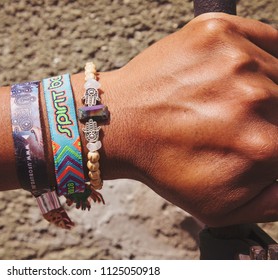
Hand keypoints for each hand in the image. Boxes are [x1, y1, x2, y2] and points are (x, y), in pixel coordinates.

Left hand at [105, 13, 277, 226]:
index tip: (251, 137)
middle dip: (268, 116)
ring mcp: (236, 60)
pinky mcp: (216, 32)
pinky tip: (225, 74)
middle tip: (232, 121)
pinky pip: (262, 38)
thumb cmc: (164, 165)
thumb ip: (275, 203)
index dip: (271, 139)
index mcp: (264, 146)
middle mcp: (256, 98)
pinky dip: (254, 54)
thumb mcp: (222, 208)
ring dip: (259, 86)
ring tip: (221, 99)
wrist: (119, 124)